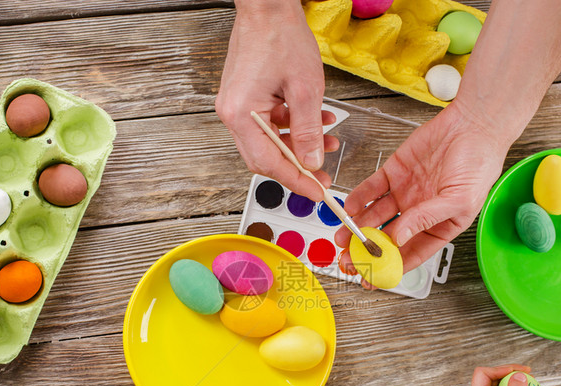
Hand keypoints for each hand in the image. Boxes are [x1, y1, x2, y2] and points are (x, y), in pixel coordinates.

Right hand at [216, 0, 336, 200]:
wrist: (267, 5)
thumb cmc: (281, 36)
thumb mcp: (305, 88)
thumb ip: (309, 130)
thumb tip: (311, 162)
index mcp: (241, 114)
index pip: (268, 163)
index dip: (296, 181)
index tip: (317, 191)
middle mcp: (232, 113)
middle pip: (265, 157)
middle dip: (297, 166)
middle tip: (323, 173)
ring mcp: (237, 105)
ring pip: (269, 141)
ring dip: (299, 144)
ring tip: (328, 139)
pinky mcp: (245, 97)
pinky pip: (269, 123)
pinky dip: (292, 126)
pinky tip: (317, 119)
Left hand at [334, 102, 507, 271]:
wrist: (473, 125)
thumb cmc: (478, 164)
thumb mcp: (458, 200)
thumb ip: (425, 220)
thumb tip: (398, 239)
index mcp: (439, 227)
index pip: (411, 253)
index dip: (390, 267)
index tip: (371, 278)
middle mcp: (418, 213)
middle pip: (387, 238)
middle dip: (366, 250)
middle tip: (349, 258)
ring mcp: (405, 193)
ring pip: (375, 216)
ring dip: (357, 227)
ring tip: (342, 237)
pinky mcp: (394, 173)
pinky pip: (371, 189)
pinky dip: (359, 198)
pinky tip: (349, 207)